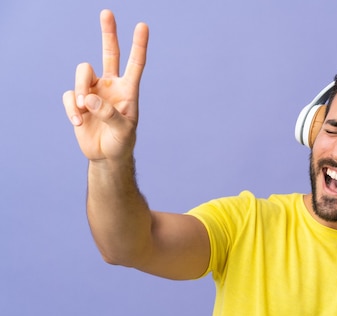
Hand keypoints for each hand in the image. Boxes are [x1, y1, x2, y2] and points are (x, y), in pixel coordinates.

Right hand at [62, 10, 148, 162]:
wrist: (106, 155)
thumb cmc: (121, 142)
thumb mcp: (123, 131)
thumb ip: (109, 114)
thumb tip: (88, 98)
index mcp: (128, 90)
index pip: (135, 64)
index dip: (139, 45)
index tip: (143, 26)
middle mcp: (111, 85)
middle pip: (109, 53)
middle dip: (108, 33)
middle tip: (107, 12)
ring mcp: (93, 91)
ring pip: (82, 73)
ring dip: (79, 89)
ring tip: (82, 109)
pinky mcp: (77, 100)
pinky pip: (68, 95)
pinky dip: (71, 108)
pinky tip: (78, 122)